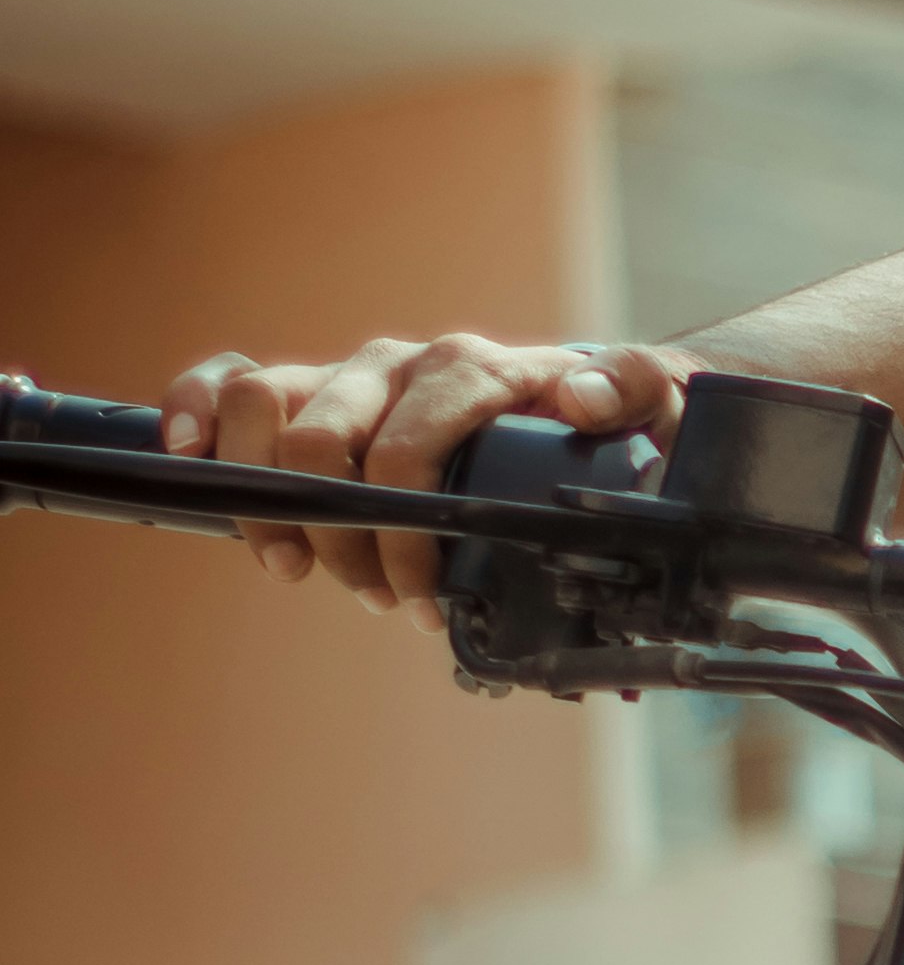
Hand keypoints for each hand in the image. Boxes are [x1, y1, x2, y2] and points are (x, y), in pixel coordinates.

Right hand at [158, 331, 686, 614]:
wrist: (605, 403)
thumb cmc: (621, 421)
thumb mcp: (656, 408)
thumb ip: (633, 393)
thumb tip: (582, 392)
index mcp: (478, 371)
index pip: (404, 446)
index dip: (395, 532)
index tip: (416, 600)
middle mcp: (406, 364)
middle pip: (321, 438)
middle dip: (338, 538)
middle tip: (374, 599)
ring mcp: (358, 375)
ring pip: (266, 404)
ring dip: (267, 503)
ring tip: (299, 568)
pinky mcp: (323, 392)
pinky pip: (238, 383)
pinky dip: (197, 411)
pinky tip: (187, 457)